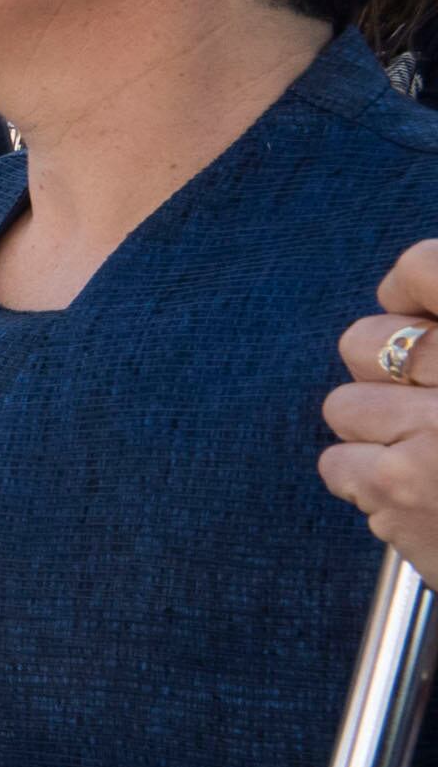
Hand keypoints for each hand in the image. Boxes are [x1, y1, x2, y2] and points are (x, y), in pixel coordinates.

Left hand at [321, 243, 437, 571]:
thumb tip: (399, 303)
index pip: (422, 268)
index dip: (409, 291)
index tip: (419, 319)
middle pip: (364, 341)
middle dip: (390, 380)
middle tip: (433, 409)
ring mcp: (435, 427)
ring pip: (345, 407)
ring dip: (382, 438)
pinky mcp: (399, 485)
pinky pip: (338, 464)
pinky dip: (372, 487)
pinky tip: (426, 499)